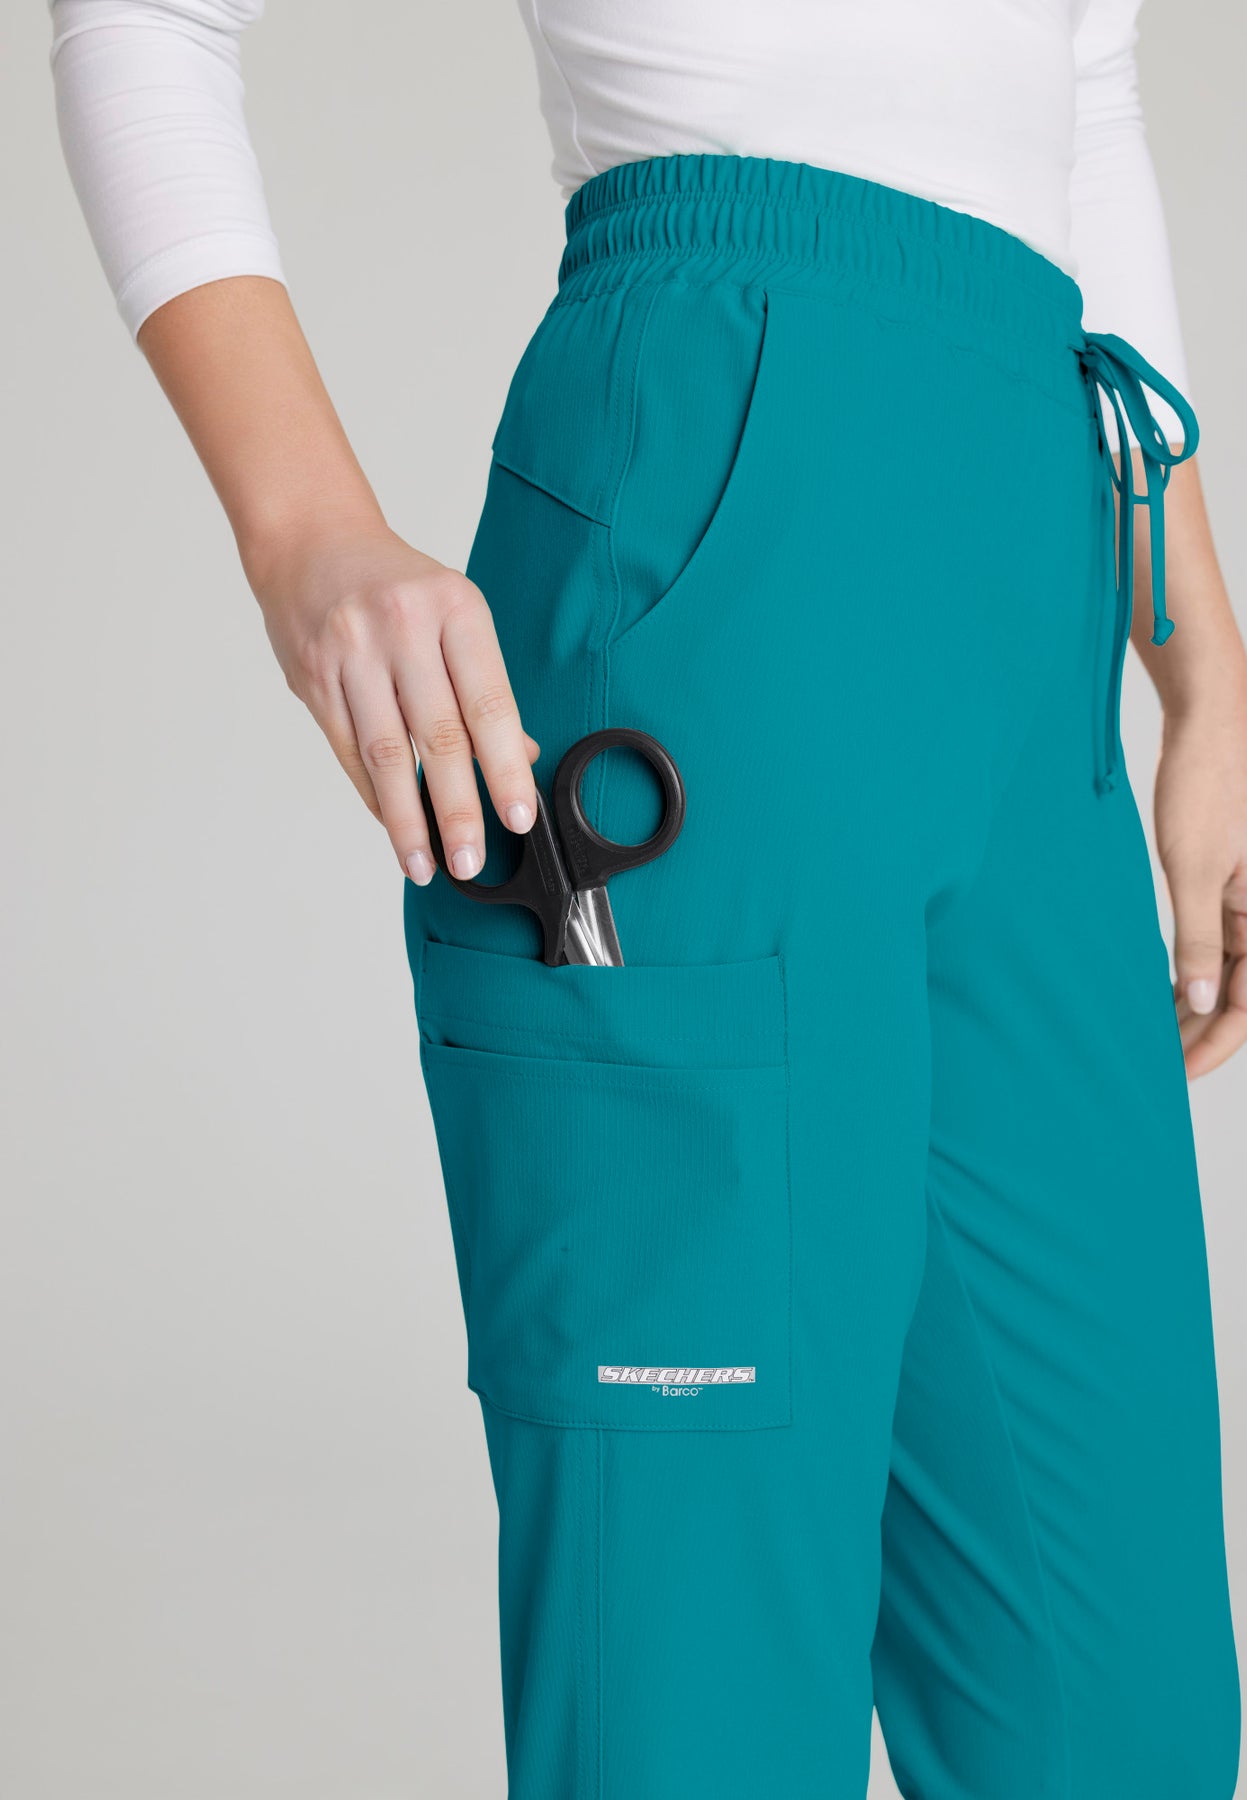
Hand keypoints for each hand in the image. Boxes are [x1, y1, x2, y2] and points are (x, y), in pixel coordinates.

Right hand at [249, 518, 539, 884]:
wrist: (310, 540)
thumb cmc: (396, 586)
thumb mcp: (454, 614)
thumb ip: (483, 684)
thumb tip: (520, 754)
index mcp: (455, 609)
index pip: (489, 703)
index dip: (506, 767)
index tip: (519, 818)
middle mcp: (402, 628)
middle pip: (437, 736)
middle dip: (458, 809)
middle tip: (470, 860)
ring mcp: (352, 652)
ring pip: (385, 753)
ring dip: (407, 819)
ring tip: (425, 864)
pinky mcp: (314, 677)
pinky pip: (349, 750)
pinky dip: (374, 793)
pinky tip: (393, 823)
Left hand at [1154, 673, 1246, 1077]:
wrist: (1210, 720)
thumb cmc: (1207, 783)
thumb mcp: (1193, 866)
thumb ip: (1197, 937)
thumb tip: (1197, 1001)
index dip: (1214, 1048)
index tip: (1175, 1076)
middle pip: (1238, 996)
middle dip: (1200, 1036)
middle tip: (1153, 1068)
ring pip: (1224, 974)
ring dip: (1191, 1008)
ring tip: (1150, 1039)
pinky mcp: (1230, 884)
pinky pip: (1215, 944)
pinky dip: (1189, 972)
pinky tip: (1159, 993)